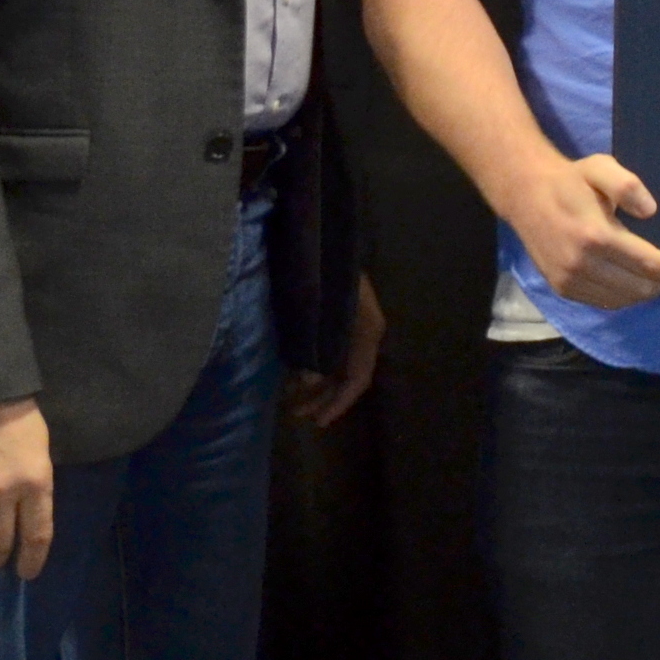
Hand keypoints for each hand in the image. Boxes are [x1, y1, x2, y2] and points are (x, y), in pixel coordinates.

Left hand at [286, 274, 385, 427]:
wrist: (322, 237)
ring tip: (292, 400)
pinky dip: (314, 366)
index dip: (338, 403)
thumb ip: (314, 347)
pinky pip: (330, 351)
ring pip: (338, 364)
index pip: (358, 379)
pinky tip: (294, 375)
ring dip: (317, 384)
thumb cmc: (322, 274)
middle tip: (299, 415)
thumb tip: (307, 380)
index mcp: (366, 332)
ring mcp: (351, 324)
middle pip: (348, 375)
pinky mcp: (338, 317)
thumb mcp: (317, 312)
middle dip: (324, 398)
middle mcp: (363, 332)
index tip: (318, 422)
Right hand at [507, 152, 659, 308]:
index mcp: (595, 236)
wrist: (524, 194)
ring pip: (623, 299)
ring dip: (647, 292)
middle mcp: (581, 264)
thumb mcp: (600, 166)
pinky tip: (635, 282)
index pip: (647, 263)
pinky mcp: (562, 288)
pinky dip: (625, 297)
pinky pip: (603, 302)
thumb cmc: (570, 180)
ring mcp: (569, 280)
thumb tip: (650, 211)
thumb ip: (627, 184)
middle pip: (639, 287)